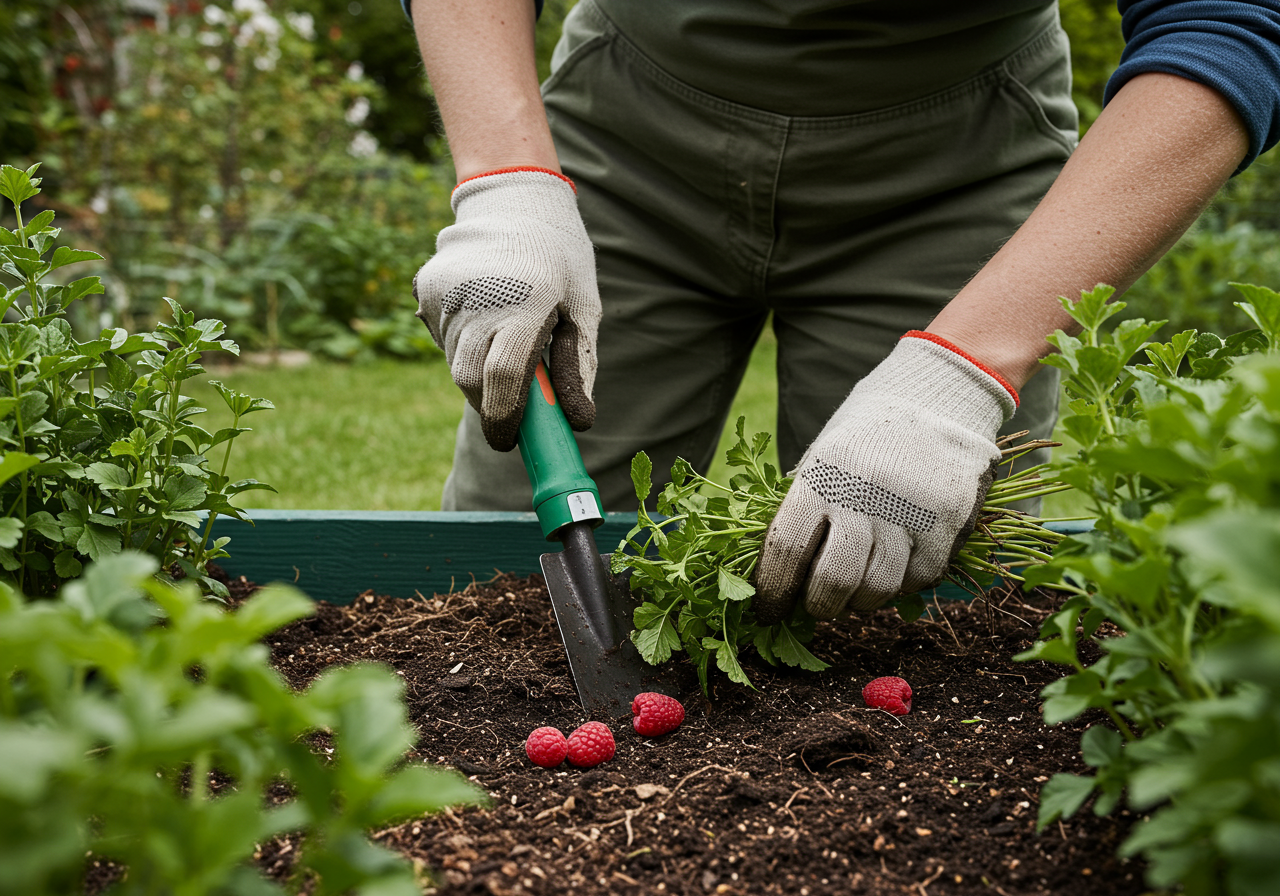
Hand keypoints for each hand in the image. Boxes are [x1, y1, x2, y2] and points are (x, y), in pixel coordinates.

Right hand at [414, 168, 600, 450]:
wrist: (514, 198)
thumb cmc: (560, 258)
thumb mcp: (583, 308)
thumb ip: (578, 367)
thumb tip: (579, 422)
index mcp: (526, 304)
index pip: (502, 379)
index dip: (505, 419)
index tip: (511, 442)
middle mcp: (480, 298)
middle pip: (471, 379)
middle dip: (489, 403)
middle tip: (510, 405)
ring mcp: (447, 292)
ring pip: (455, 361)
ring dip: (478, 372)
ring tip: (502, 341)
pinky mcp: (427, 288)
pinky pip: (441, 337)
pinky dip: (462, 344)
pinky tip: (484, 317)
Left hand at [754, 333, 1017, 621]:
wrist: (937, 397)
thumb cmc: (865, 437)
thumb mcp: (822, 459)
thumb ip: (804, 512)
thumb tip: (779, 578)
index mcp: (823, 475)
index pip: (787, 548)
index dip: (773, 589)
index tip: (768, 609)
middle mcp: (865, 494)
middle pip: (834, 579)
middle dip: (820, 606)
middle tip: (817, 606)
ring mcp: (910, 510)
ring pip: (879, 588)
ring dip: (861, 600)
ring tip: (855, 589)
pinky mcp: (948, 522)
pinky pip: (917, 578)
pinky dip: (901, 584)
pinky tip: (892, 567)